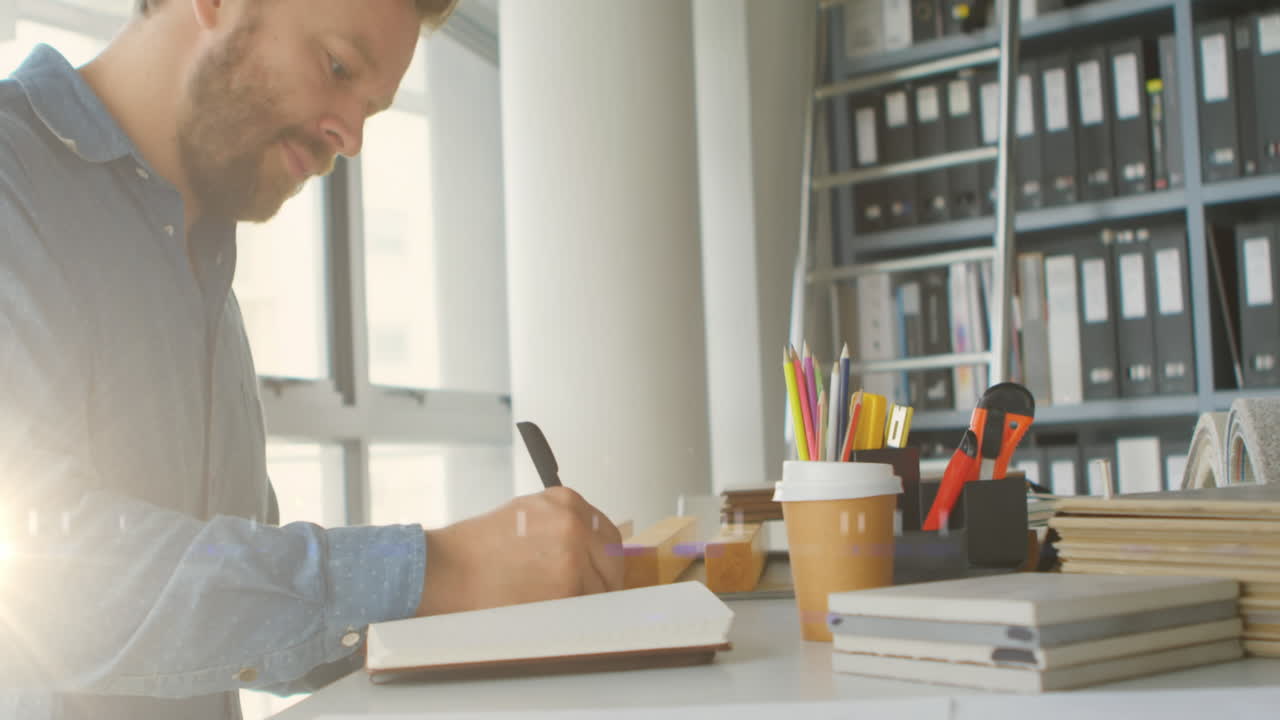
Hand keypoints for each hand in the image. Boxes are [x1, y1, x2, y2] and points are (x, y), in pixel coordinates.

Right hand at [416, 487, 624, 615]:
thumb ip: (561, 524)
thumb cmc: (476, 548)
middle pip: (612, 559)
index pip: (607, 532)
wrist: (448, 570)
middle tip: (586, 593)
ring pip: (601, 587)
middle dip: (603, 579)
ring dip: (584, 598)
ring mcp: (573, 555)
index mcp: (565, 501)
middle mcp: (574, 523)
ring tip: (551, 600)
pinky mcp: (567, 587)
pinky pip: (585, 606)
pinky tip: (547, 608)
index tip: (600, 570)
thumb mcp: (525, 514)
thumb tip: (589, 548)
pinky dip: (571, 613)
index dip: (604, 556)